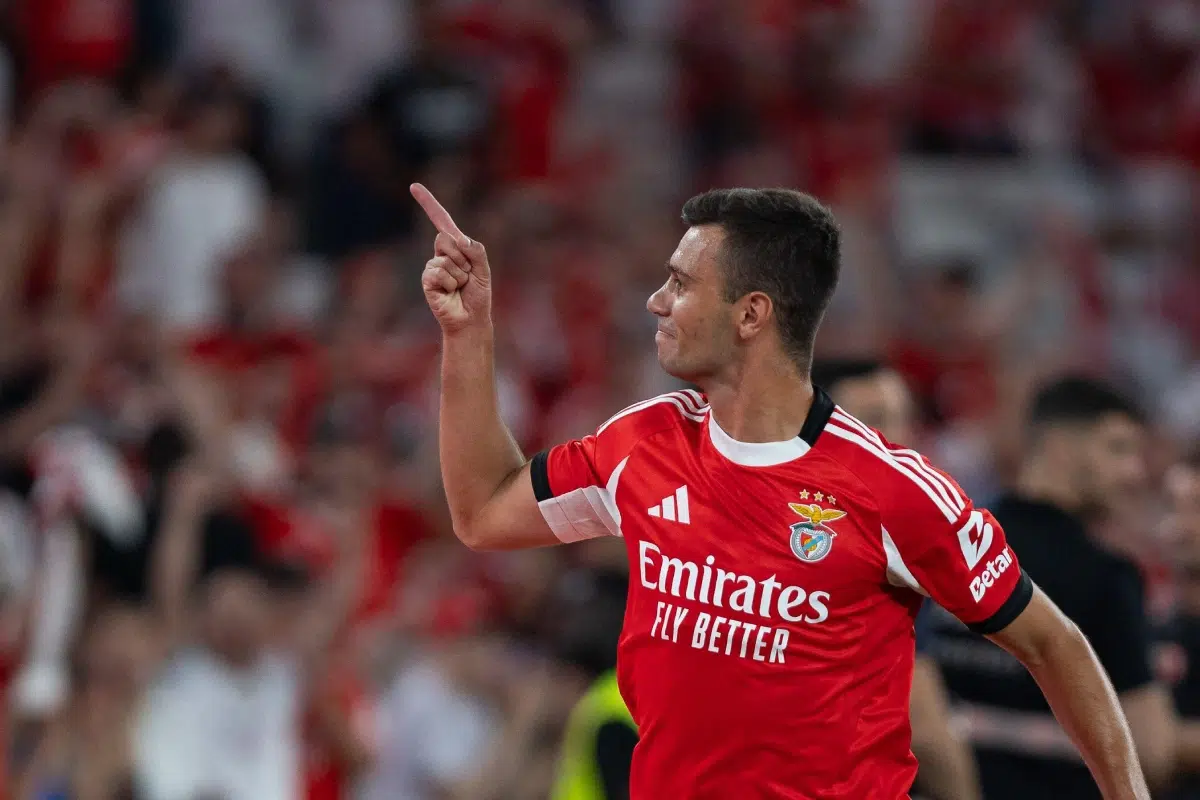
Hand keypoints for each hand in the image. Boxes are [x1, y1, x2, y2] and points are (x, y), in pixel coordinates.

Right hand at [411, 183, 491, 332]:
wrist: (471, 319)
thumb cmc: (477, 295)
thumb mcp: (483, 269)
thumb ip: (475, 250)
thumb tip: (458, 239)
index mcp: (456, 246)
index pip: (441, 221)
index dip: (428, 203)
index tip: (414, 186)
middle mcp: (441, 254)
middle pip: (447, 238)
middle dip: (463, 258)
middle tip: (466, 274)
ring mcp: (432, 266)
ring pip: (446, 258)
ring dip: (460, 274)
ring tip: (460, 286)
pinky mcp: (427, 280)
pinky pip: (439, 272)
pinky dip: (450, 282)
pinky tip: (450, 292)